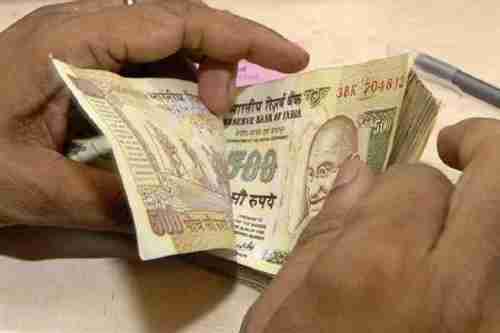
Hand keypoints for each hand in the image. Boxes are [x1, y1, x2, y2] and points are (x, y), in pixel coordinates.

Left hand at [0, 0, 308, 259]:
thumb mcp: (31, 186)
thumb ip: (108, 200)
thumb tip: (181, 220)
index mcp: (75, 38)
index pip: (179, 22)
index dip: (242, 39)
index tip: (291, 59)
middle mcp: (85, 29)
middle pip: (179, 27)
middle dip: (224, 62)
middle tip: (230, 116)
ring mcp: (83, 45)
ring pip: (166, 49)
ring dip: (198, 82)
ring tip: (210, 126)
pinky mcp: (83, 66)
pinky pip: (146, 69)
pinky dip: (175, 95)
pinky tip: (181, 127)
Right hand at [244, 118, 499, 332]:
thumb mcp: (282, 312)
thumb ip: (323, 233)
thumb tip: (355, 170)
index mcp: (377, 270)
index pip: (416, 182)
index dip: (400, 182)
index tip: (387, 198)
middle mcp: (455, 289)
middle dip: (483, 146)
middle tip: (459, 148)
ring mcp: (494, 318)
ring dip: (495, 197)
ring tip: (474, 195)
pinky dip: (494, 251)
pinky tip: (475, 251)